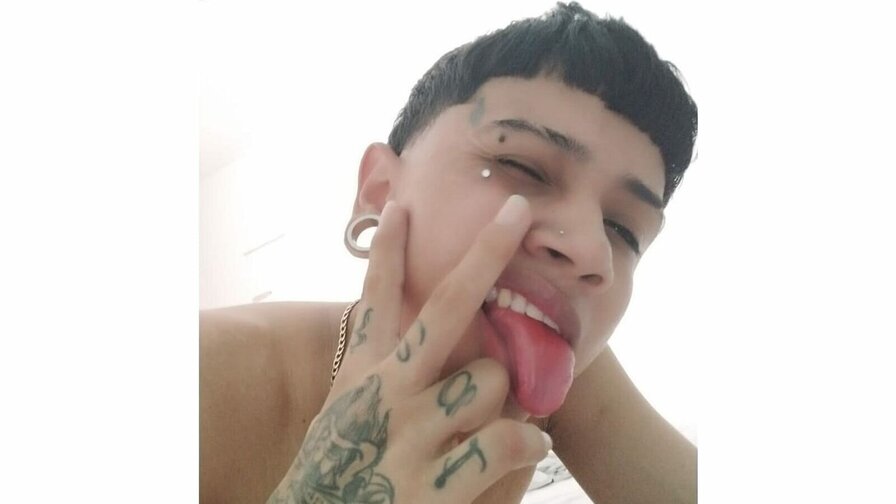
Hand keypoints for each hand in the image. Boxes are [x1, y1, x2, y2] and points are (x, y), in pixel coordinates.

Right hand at [267, 195, 550, 503]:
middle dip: (484, 254)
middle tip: (516, 210)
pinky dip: (529, 441)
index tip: (404, 205)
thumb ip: (371, 370)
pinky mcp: (432, 483)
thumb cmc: (335, 471)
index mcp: (361, 372)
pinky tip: (535, 445)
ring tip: (506, 412)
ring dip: (508, 394)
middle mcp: (385, 390)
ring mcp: (409, 433)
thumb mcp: (342, 411)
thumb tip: (406, 332)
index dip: (389, 250)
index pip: (375, 298)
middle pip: (444, 309)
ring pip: (491, 377)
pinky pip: (505, 441)